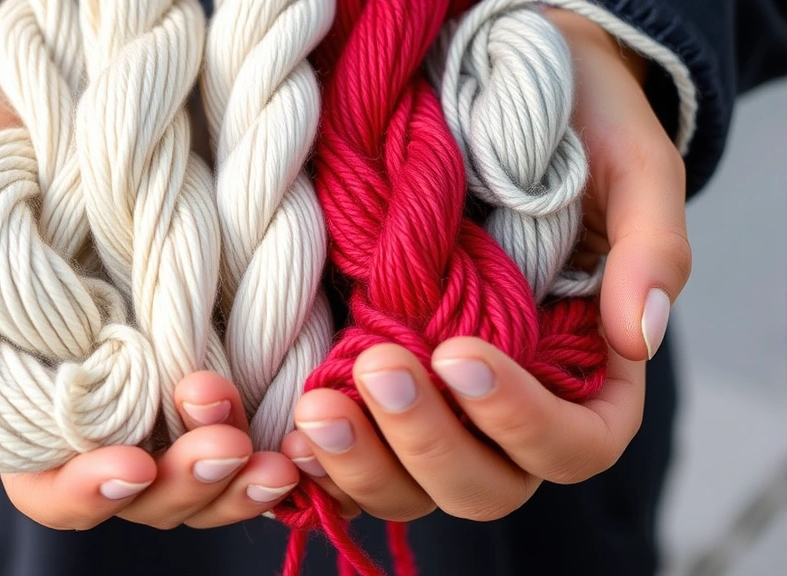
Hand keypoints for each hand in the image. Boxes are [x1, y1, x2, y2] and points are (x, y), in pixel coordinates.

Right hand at [0, 10, 297, 530]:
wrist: (60, 84)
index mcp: (24, 383)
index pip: (47, 476)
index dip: (85, 488)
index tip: (129, 465)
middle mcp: (102, 390)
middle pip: (141, 487)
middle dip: (182, 488)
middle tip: (225, 452)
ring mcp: (164, 366)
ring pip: (201, 465)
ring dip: (238, 477)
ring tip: (274, 460)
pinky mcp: (219, 330)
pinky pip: (253, 404)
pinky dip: (279, 429)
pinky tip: (308, 428)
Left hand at [281, 9, 690, 521]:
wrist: (491, 89)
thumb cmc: (575, 130)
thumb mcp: (631, 165)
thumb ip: (651, 247)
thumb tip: (643, 336)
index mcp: (589, 378)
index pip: (573, 443)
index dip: (519, 420)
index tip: (459, 354)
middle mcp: (511, 410)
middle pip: (483, 483)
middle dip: (428, 441)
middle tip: (377, 367)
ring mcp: (439, 410)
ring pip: (410, 487)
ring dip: (363, 462)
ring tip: (317, 409)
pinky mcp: (376, 393)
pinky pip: (353, 461)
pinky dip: (324, 463)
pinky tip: (291, 429)